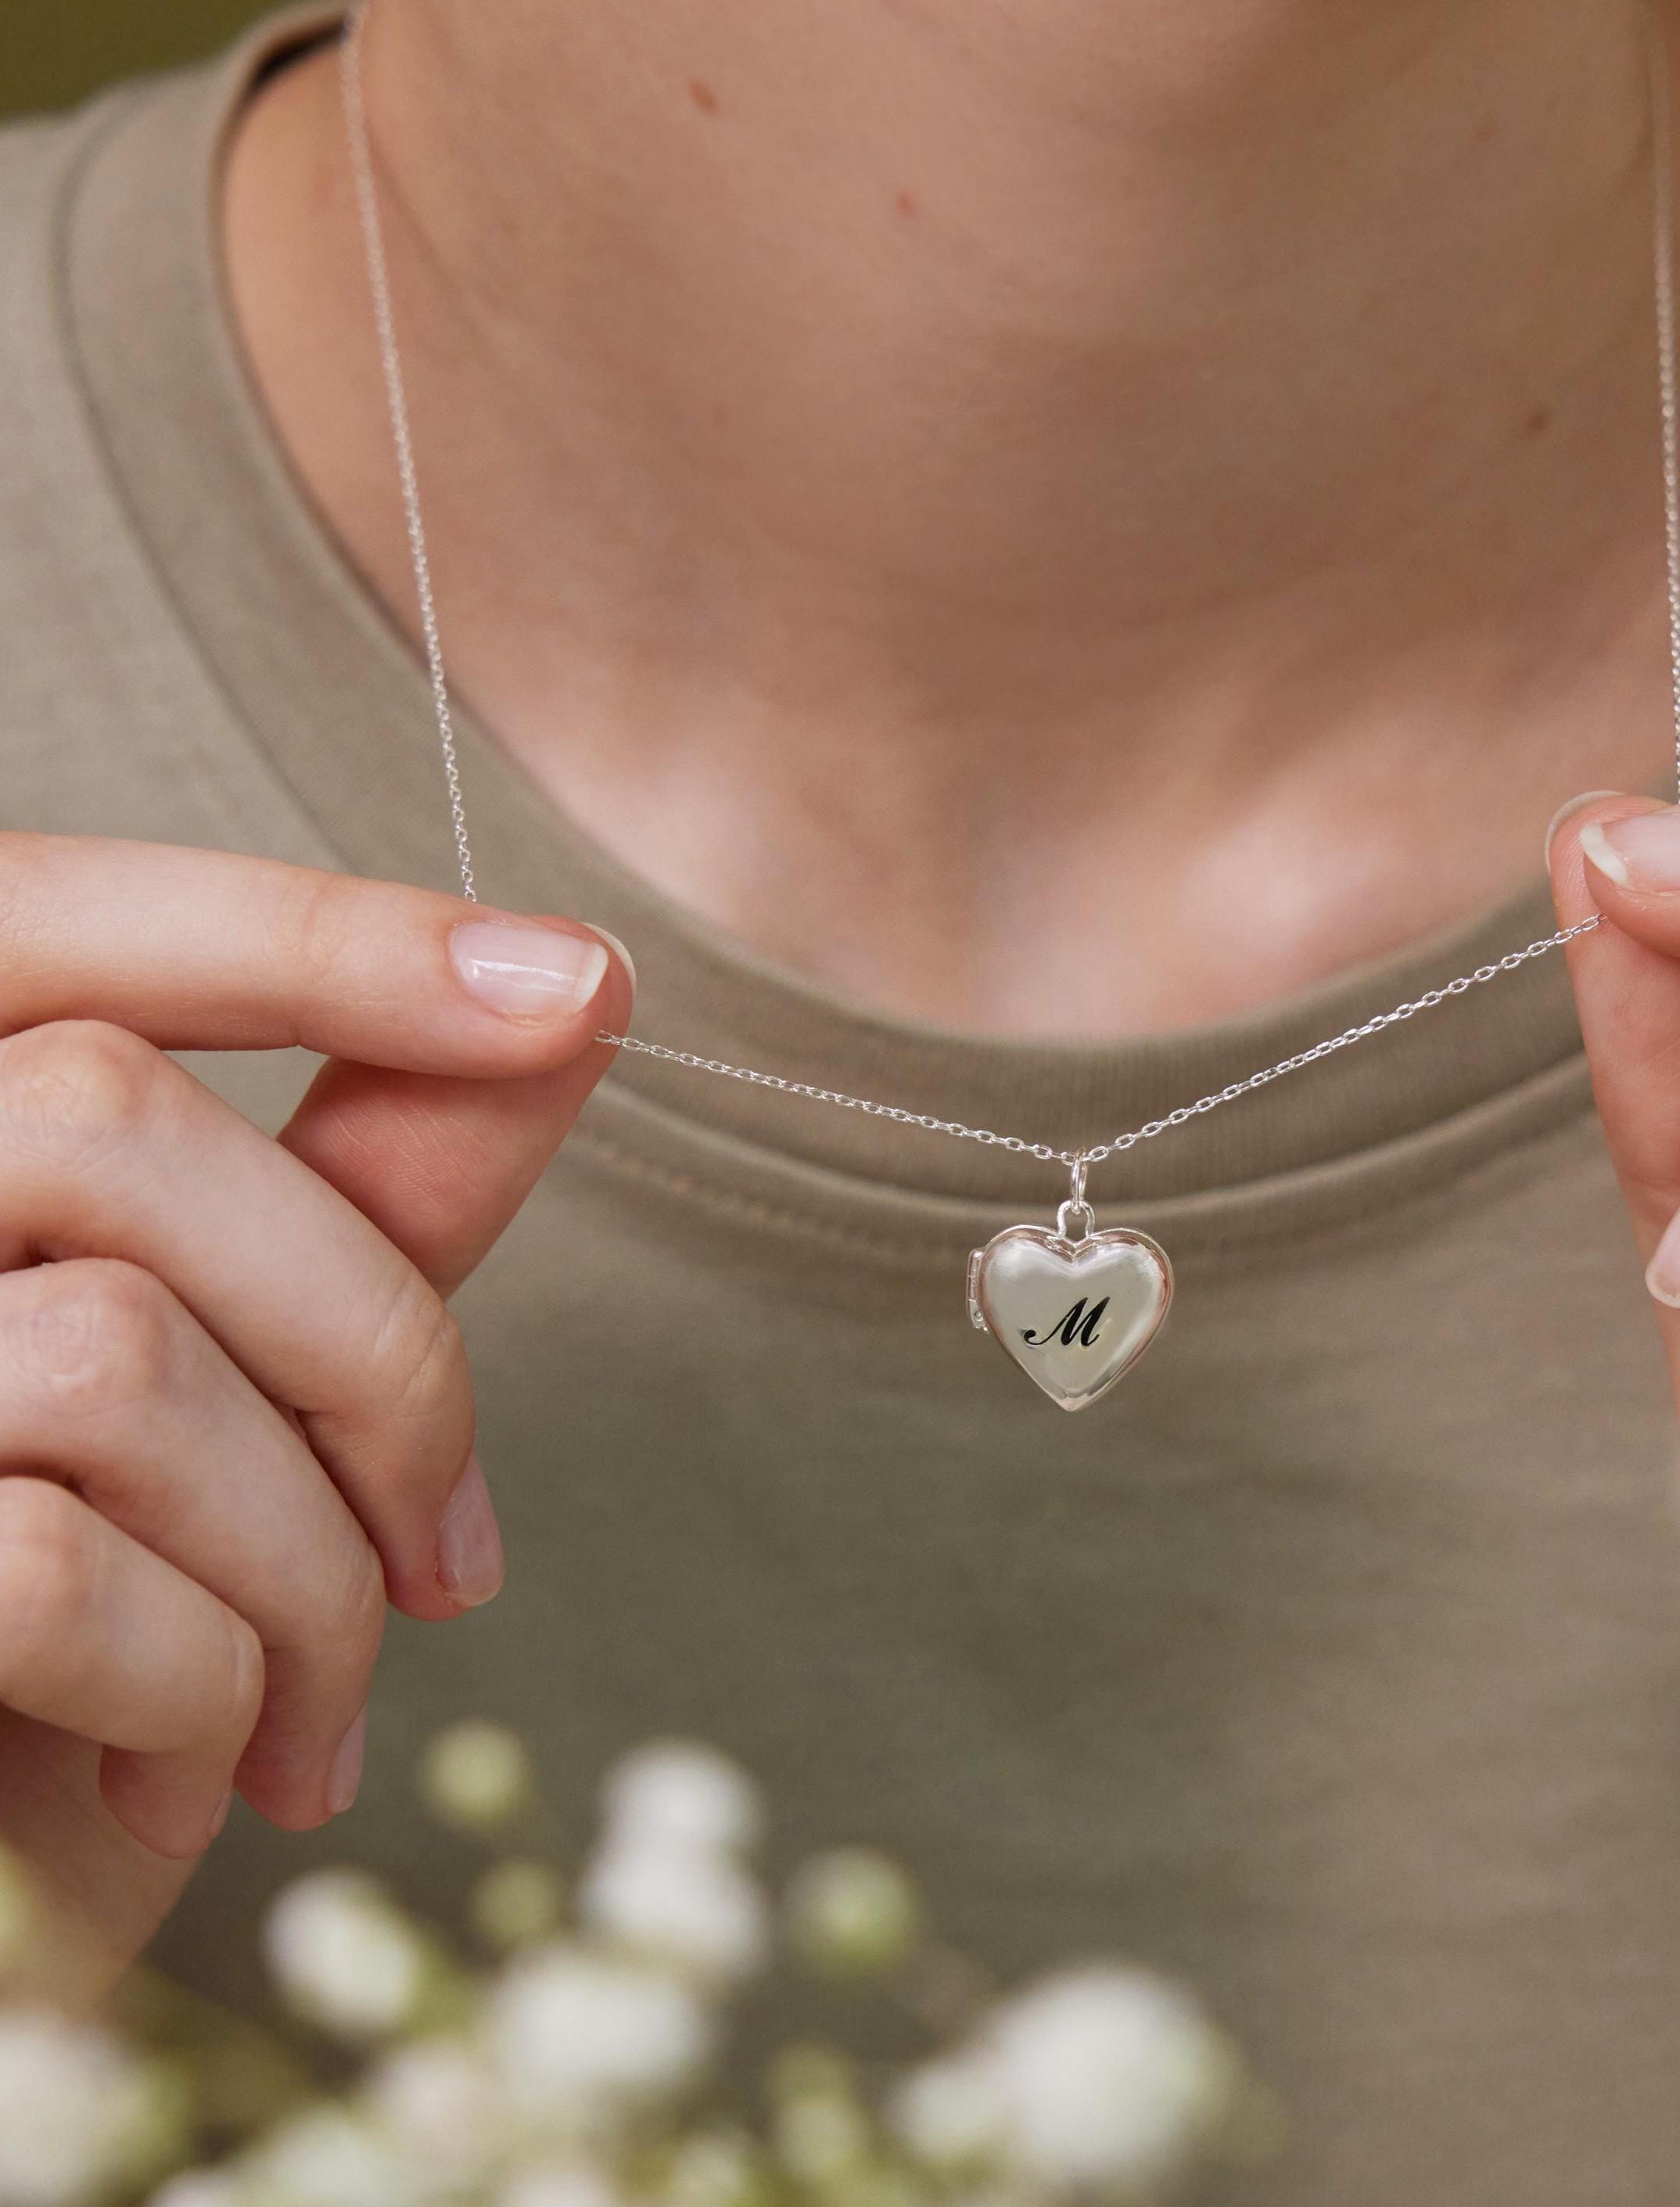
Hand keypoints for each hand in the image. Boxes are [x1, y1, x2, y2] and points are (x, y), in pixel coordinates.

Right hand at [0, 834, 624, 1995]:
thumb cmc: (78, 1658)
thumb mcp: (238, 1391)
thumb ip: (360, 1186)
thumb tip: (571, 993)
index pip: (55, 921)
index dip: (311, 934)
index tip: (578, 982)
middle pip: (114, 1126)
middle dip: (369, 1355)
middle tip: (452, 1565)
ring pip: (119, 1355)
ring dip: (306, 1568)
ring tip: (311, 1712)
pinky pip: (61, 1567)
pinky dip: (204, 1688)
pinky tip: (196, 1781)